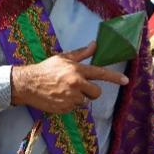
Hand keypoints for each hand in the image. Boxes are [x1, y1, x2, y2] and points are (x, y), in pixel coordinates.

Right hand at [11, 42, 128, 113]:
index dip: (114, 77)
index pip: (100, 73)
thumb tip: (94, 45)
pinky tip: (58, 97)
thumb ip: (81, 54)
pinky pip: (74, 108)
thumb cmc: (46, 69)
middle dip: (91, 92)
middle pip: (96, 93)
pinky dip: (69, 104)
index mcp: (77, 70)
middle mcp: (76, 84)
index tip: (126, 80)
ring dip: (78, 98)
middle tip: (79, 88)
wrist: (27, 84)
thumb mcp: (63, 58)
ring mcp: (70, 97)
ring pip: (84, 102)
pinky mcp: (65, 108)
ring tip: (64, 91)